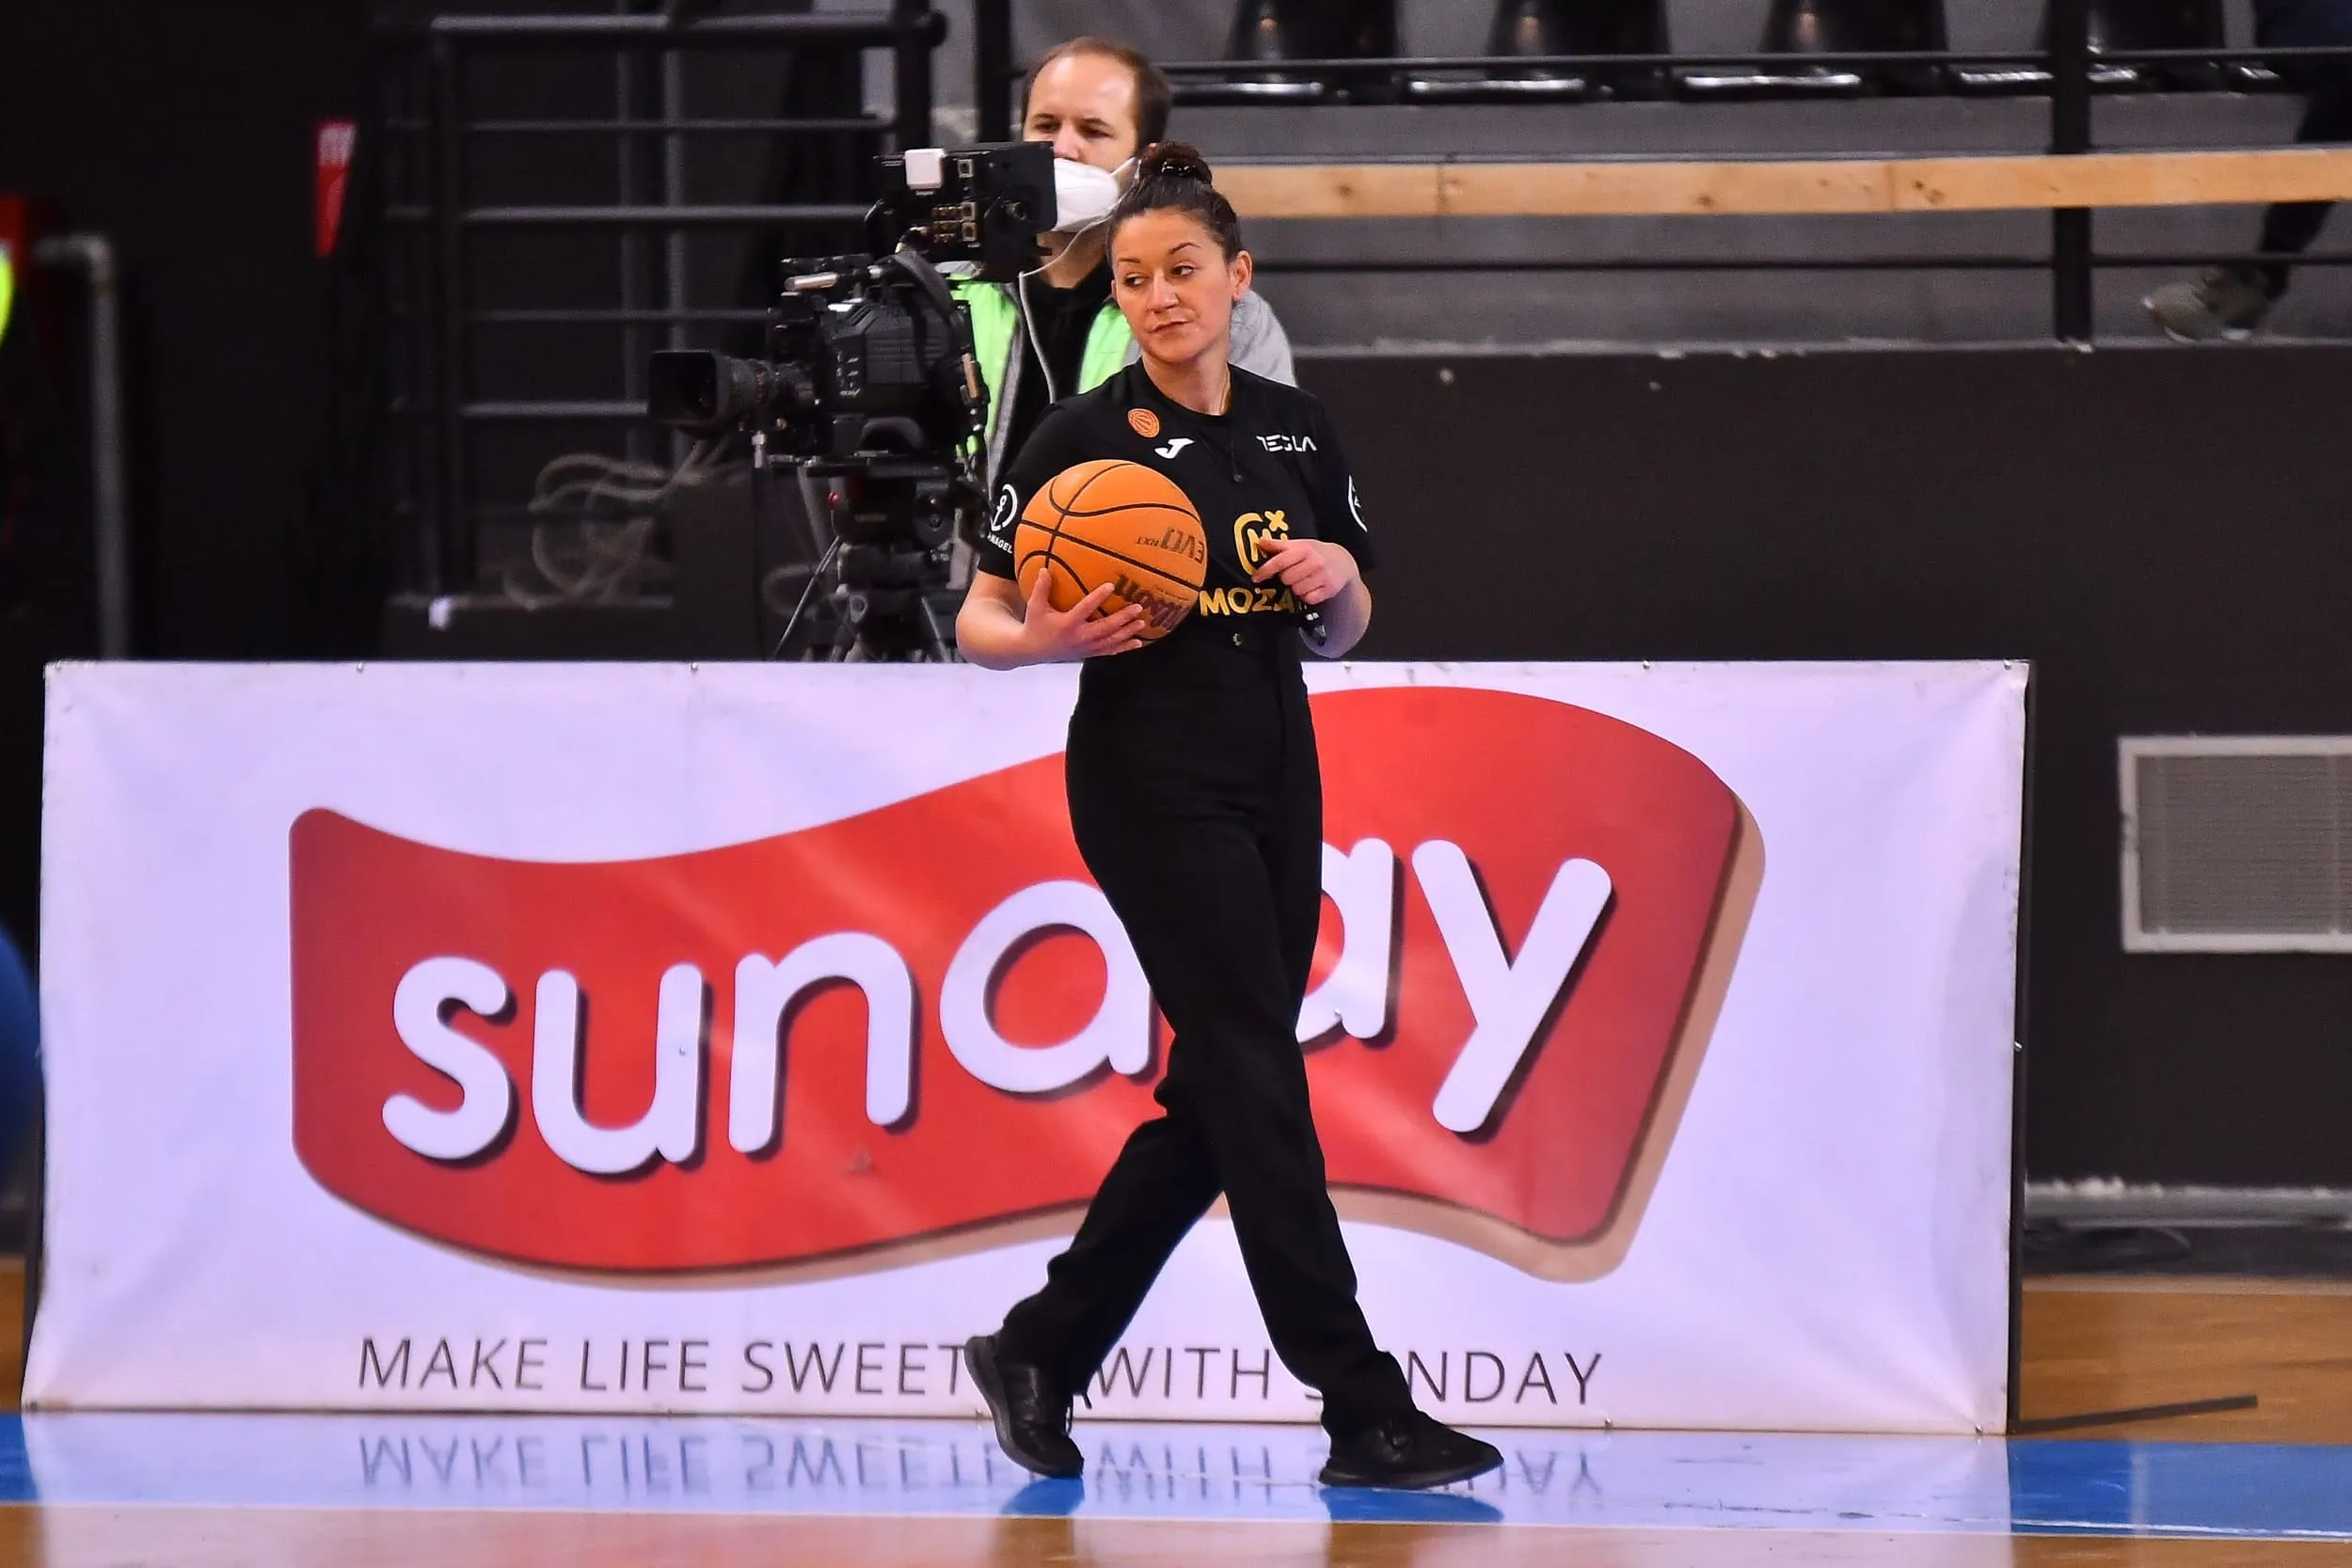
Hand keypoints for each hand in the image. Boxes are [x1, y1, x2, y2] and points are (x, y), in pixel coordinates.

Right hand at [1021, 574, 1147, 661]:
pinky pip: (1109, 651)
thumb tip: (1044, 569)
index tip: (1111, 586)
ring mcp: (1086, 647)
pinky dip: (1124, 647)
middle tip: (1137, 608)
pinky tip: (1138, 643)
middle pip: (1105, 628)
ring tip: (1142, 623)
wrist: (1033, 651)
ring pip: (1111, 641)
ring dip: (1127, 632)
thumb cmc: (1035, 626)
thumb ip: (1041, 588)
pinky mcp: (1089, 653)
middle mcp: (1080, 637)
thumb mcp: (1035, 607)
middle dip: (1123, 618)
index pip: (1085, 609)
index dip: (1098, 597)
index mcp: (1067, 624)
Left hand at [1252, 538, 1358, 606]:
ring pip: (1297, 590)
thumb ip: (1279, 545)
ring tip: (1304, 580)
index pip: (1280, 561)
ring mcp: (1323, 576)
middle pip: (1286, 579)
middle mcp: (1315, 562)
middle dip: (1286, 578)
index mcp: (1305, 549)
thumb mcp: (1299, 545)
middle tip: (1294, 574)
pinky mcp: (1329, 589)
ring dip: (1297, 588)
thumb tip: (1260, 541)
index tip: (1256, 578)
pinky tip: (1312, 587)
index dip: (1265, 571)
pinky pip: (1308, 599)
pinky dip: (1307, 596)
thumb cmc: (1316, 553)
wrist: (1342, 561)